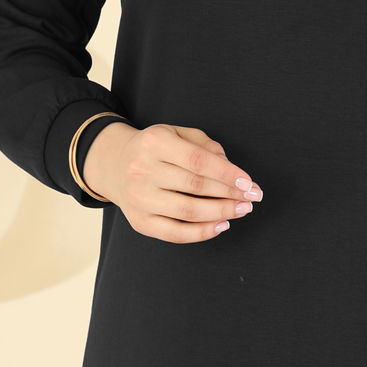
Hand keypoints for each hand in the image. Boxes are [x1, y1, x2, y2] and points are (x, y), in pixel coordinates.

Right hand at [83, 121, 262, 242]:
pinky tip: (221, 225)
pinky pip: (175, 233)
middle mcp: (142, 170)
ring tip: (241, 210)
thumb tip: (230, 168)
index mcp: (155, 142)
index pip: (198, 160)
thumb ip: (205, 145)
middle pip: (195, 186)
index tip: (249, 182)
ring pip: (188, 212)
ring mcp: (138, 199)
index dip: (227, 173)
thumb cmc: (155, 148)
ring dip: (221, 213)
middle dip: (230, 194)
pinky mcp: (139, 222)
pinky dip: (202, 233)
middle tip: (252, 198)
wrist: (115, 165)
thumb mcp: (177, 133)